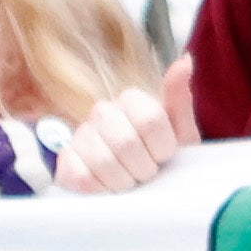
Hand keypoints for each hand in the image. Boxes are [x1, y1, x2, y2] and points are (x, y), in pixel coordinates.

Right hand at [48, 87, 186, 195]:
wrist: (142, 188)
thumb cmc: (164, 160)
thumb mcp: (182, 133)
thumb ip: (180, 99)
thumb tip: (185, 61)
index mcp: (132, 100)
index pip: (150, 120)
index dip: (162, 148)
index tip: (164, 156)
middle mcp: (102, 112)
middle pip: (126, 142)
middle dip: (144, 168)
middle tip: (147, 173)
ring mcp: (81, 135)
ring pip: (103, 162)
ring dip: (124, 182)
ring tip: (130, 181)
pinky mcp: (65, 161)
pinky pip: (82, 178)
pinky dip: (101, 190)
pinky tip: (109, 188)